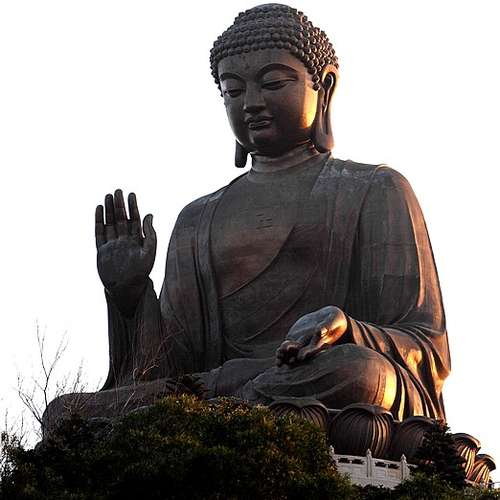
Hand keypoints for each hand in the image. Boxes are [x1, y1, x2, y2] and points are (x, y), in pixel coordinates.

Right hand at [95, 189, 155, 313]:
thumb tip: (150, 214)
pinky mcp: (101, 251)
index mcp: (137, 240)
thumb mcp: (149, 252)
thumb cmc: (141, 273)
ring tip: (108, 196)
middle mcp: (124, 241)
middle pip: (121, 219)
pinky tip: (99, 209)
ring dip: (109, 210)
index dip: (133, 207)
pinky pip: (99, 233)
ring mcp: (112, 245)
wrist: (127, 289)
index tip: (132, 194)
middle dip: (120, 205)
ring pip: (110, 223)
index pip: (135, 219)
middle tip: (118, 191)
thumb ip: (150, 233)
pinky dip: (98, 221)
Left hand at [276, 306, 347, 366]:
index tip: (300, 356)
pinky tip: (278, 353)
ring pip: (293, 351)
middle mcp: (311, 345)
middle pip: (302, 351)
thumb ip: (328, 325)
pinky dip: (283, 350)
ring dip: (287, 354)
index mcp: (321, 342)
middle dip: (294, 354)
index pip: (314, 348)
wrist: (328, 319)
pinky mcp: (296, 338)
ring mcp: (302, 342)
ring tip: (279, 354)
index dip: (307, 352)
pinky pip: (288, 345)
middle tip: (286, 355)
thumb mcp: (334, 319)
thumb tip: (320, 330)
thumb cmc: (335, 319)